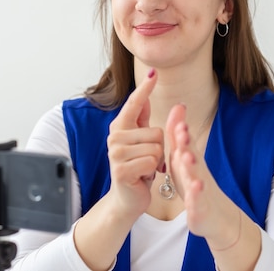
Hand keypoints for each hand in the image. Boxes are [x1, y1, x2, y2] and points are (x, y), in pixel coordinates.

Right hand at [107, 69, 164, 217]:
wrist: (126, 199)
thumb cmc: (136, 168)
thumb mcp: (139, 142)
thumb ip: (140, 120)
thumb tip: (145, 97)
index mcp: (119, 128)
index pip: (134, 103)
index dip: (145, 89)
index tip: (153, 73)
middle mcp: (114, 138)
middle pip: (156, 131)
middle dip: (159, 148)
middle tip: (146, 160)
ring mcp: (116, 154)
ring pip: (156, 147)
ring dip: (156, 161)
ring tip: (144, 168)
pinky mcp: (121, 170)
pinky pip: (151, 162)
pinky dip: (153, 172)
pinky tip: (143, 177)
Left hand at [165, 104, 228, 238]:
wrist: (215, 214)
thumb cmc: (193, 180)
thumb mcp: (184, 156)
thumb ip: (179, 133)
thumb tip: (179, 104)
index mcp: (189, 160)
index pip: (185, 143)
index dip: (181, 131)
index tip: (177, 118)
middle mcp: (196, 171)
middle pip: (192, 155)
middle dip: (187, 143)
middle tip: (182, 131)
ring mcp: (199, 189)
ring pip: (195, 176)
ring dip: (192, 167)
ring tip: (187, 157)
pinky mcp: (199, 208)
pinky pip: (197, 201)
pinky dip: (196, 195)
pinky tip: (195, 189)